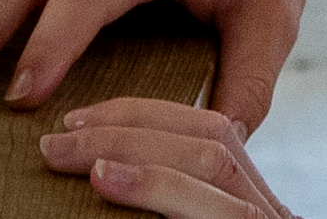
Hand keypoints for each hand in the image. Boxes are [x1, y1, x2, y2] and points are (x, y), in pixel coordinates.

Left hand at [38, 102, 297, 215]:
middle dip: (129, 121)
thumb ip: (154, 186)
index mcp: (248, 202)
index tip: (79, 119)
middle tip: (58, 133)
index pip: (208, 133)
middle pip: (210, 133)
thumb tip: (91, 168)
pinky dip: (153, 185)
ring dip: (130, 145)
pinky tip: (105, 180)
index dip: (141, 117)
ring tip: (67, 149)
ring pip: (211, 159)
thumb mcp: (169, 209)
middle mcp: (268, 209)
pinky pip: (213, 204)